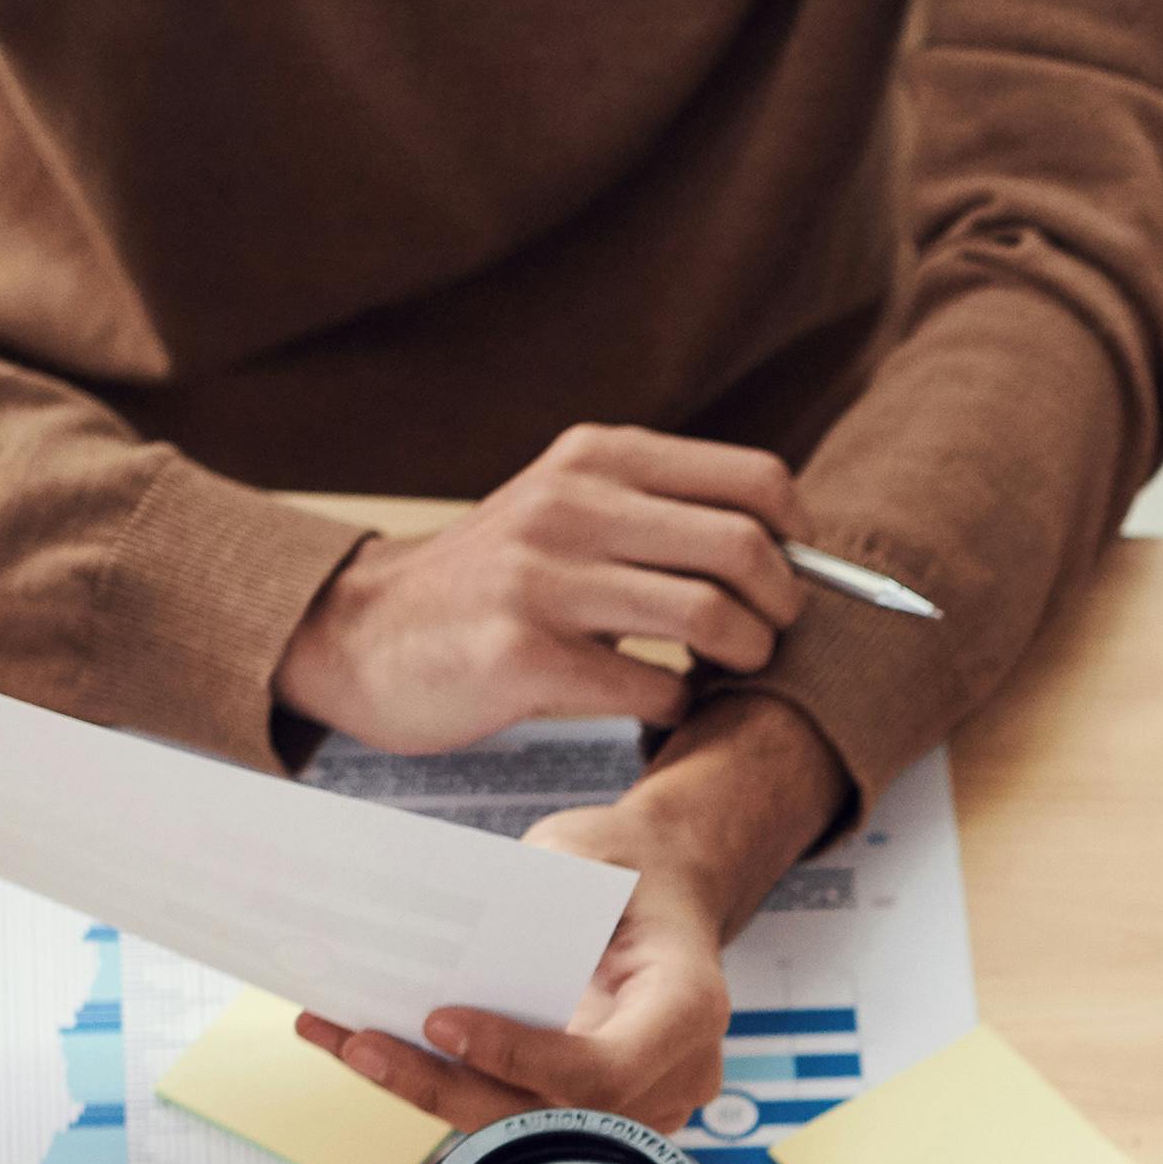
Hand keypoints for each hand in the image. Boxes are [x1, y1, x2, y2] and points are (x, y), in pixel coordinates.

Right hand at [270, 423, 811, 754]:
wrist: (363, 633)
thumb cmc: (492, 584)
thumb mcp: (568, 512)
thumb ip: (657, 513)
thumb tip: (787, 548)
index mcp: (596, 458)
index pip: (755, 480)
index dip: (799, 540)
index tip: (789, 578)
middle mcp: (571, 504)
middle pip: (746, 547)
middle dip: (782, 607)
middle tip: (765, 638)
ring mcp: (543, 577)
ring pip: (710, 616)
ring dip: (743, 658)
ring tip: (723, 671)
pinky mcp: (523, 654)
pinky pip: (654, 687)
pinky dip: (678, 705)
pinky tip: (659, 704)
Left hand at [296, 693, 846, 1136]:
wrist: (665, 891)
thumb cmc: (632, 869)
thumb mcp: (591, 853)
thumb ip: (536, 891)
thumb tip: (444, 925)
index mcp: (688, 1011)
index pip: (604, 1070)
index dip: (521, 1059)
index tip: (441, 1022)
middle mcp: (671, 1077)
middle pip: (548, 1116)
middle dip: (445, 1085)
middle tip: (360, 1045)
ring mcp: (634, 1108)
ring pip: (517, 1128)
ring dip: (425, 1090)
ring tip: (345, 1043)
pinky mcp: (587, 1114)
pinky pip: (508, 1113)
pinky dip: (440, 1084)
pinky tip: (371, 1049)